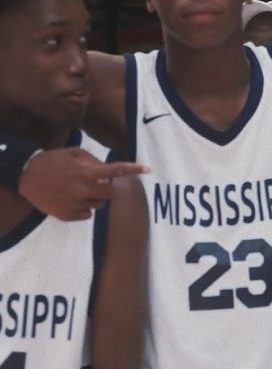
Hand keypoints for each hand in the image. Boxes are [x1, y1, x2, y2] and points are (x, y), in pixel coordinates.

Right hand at [18, 148, 149, 220]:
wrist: (26, 176)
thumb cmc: (53, 161)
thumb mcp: (74, 153)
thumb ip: (93, 161)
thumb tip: (107, 170)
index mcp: (87, 172)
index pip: (116, 170)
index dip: (133, 169)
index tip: (148, 169)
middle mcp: (84, 190)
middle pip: (111, 193)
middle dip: (108, 187)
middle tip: (96, 181)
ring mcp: (76, 205)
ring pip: (99, 204)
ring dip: (95, 197)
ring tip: (78, 188)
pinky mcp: (68, 216)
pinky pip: (87, 214)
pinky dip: (84, 207)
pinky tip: (72, 198)